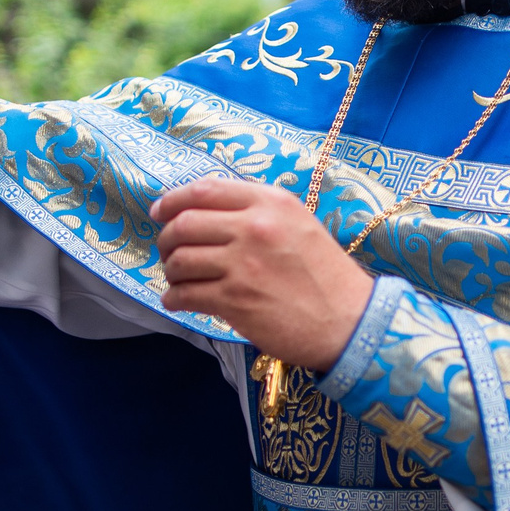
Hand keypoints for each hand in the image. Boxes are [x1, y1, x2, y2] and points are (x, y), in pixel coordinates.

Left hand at [152, 179, 376, 369]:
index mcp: (271, 202)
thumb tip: (208, 212)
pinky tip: (177, 301)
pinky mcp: (235, 300)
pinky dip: (174, 298)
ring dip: (170, 271)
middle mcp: (255, 227)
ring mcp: (243, 264)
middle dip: (166, 239)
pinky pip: (186, 294)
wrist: (349, 321)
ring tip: (177, 280)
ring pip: (180, 260)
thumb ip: (259, 212)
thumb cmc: (325, 275)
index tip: (159, 212)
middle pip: (184, 223)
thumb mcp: (298, 225)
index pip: (205, 189)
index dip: (173, 200)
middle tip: (167, 251)